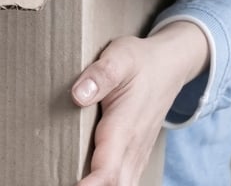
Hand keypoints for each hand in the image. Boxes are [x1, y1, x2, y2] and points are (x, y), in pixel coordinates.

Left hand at [71, 21, 208, 185]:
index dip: (91, 185)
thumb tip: (78, 95)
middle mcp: (133, 147)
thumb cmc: (140, 61)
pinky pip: (125, 180)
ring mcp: (137, 153)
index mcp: (124, 126)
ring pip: (123, 185)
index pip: (108, 169)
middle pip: (115, 185)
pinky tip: (88, 180)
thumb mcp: (119, 57)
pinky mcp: (136, 154)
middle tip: (61, 182)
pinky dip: (108, 184)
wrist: (169, 65)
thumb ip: (100, 75)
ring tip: (72, 180)